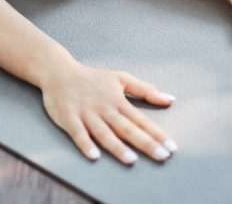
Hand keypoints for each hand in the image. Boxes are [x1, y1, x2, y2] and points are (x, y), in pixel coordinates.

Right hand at [39, 59, 177, 163]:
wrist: (59, 71)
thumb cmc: (92, 78)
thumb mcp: (120, 78)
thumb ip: (145, 90)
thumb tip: (170, 99)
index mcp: (118, 101)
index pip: (141, 120)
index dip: (157, 134)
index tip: (172, 148)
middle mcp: (104, 108)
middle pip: (126, 128)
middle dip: (145, 143)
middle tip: (162, 156)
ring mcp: (86, 114)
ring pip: (104, 133)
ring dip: (117, 147)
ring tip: (131, 159)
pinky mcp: (69, 118)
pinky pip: (78, 133)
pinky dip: (85, 144)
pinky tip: (94, 155)